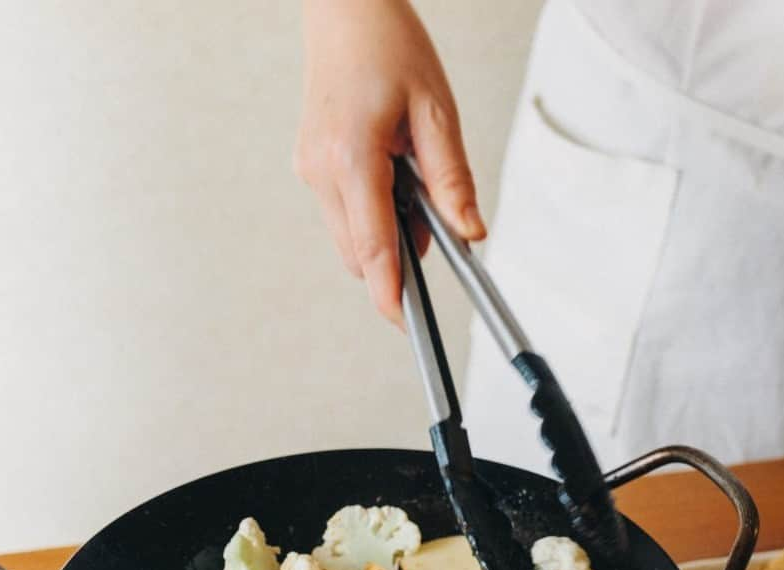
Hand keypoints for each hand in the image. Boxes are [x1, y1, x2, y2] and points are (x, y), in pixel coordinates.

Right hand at [294, 0, 484, 322]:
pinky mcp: (313, 167)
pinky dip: (375, 212)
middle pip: (362, 253)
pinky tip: (392, 172)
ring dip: (388, 230)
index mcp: (351, 157)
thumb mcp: (437, 111)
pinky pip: (346, 214)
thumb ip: (452, 180)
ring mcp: (311, 171)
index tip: (404, 325)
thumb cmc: (388, 46)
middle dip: (400, 254)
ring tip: (412, 173)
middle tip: (433, 211)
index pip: (373, 247)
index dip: (390, 293)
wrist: (344, 7)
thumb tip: (471, 234)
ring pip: (353, 237)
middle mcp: (321, 171)